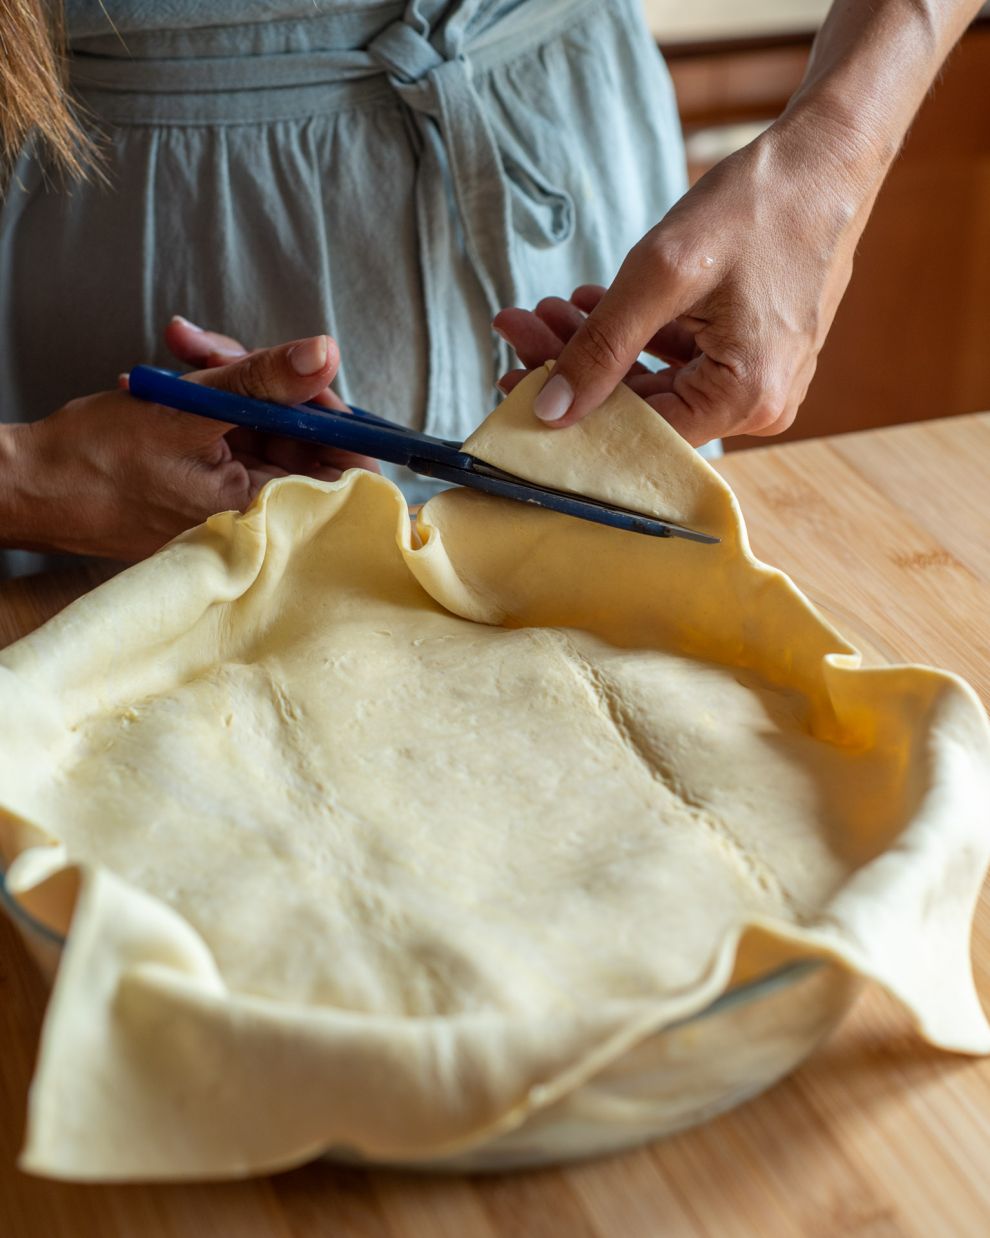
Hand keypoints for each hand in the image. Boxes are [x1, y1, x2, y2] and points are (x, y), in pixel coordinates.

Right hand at [2, 333, 375, 560]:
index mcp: (262, 508)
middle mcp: (255, 509)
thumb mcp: (188, 409)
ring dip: (232, 375)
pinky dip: (213, 396)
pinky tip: (179, 369)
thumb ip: (264, 382)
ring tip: (184, 345)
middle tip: (213, 347)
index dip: (330, 413)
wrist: (28, 487)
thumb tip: (327, 355)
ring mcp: (231, 495)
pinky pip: (234, 432)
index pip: (342, 467)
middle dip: (267, 378)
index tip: (303, 374)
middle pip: (301, 434)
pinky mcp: (209, 481)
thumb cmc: (95, 460)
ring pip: (264, 424)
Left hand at [494, 118, 870, 444]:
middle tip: (520, 327)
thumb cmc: (760, 205)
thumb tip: (550, 410)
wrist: (827, 155)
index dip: (570, 409)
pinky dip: (634, 335)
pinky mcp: (752, 355)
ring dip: (598, 346)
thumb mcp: (663, 274)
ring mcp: (759, 382)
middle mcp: (759, 406)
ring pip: (654, 381)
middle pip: (642, 407)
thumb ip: (602, 346)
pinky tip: (590, 304)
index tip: (512, 376)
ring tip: (548, 308)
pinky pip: (679, 361)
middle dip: (575, 365)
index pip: (636, 430)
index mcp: (746, 398)